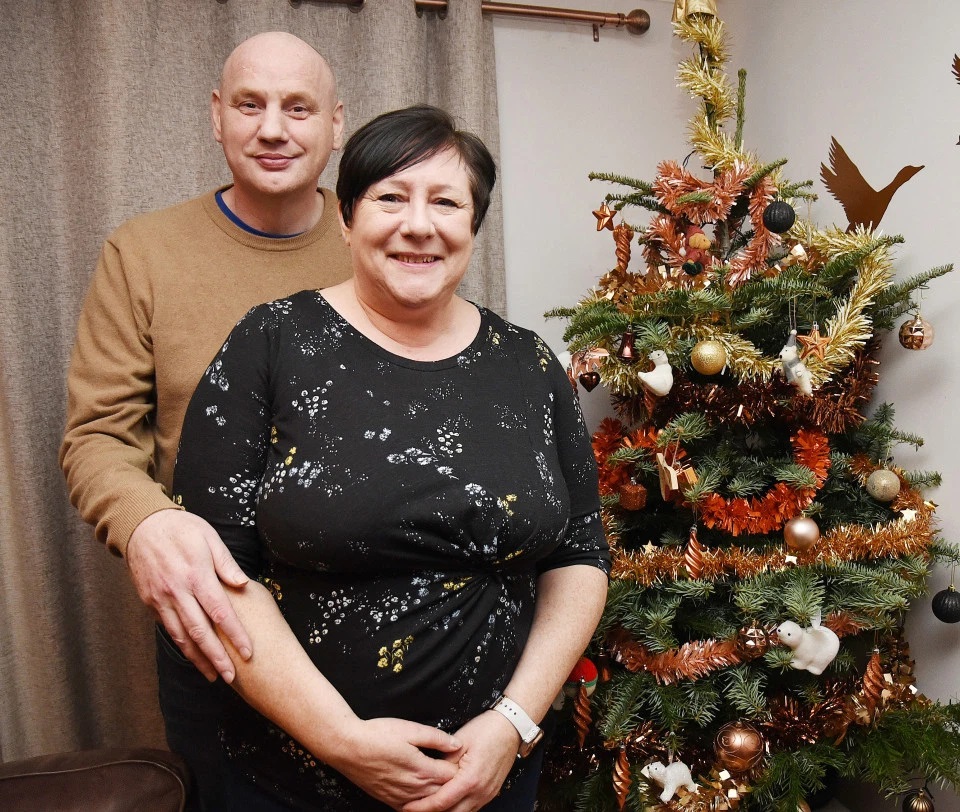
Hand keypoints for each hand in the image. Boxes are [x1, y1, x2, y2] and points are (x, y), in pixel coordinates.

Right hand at [126, 509, 250, 681]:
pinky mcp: (150, 601)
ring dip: (197, 658)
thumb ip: (226, 563)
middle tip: (232, 677)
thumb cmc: (181, 528)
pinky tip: (192, 655)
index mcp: (196, 575)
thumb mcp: (209, 537)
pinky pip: (167, 627)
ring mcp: (161, 598)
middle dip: (216, 657)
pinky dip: (180, 644)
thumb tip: (243, 583)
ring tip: (213, 675)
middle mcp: (177, 591)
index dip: (234, 634)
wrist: (140, 525)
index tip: (248, 651)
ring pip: (180, 636)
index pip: (219, 611)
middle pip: (200, 631)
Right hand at [323, 717, 462, 810]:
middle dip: (454, 784)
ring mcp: (401, 797)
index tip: (467, 760)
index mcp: (422, 769)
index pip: (452, 776)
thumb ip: (436, 738)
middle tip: (462, 774)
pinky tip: (424, 797)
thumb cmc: (378, 734)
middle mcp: (414, 788)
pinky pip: (411, 808)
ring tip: (447, 786)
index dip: (462, 768)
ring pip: (428, 803)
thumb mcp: (410, 729)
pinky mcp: (389, 800)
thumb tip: (457, 744)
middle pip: (443, 793)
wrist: (347, 747)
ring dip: (439, 796)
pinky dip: (422, 804)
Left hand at [401, 711, 518, 811]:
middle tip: (414, 808)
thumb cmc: (486, 730)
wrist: (510, 727)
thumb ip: (442, 761)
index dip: (422, 807)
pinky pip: (472, 808)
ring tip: (428, 807)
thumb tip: (427, 772)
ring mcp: (487, 794)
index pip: (441, 802)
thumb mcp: (459, 741)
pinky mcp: (490, 792)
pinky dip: (457, 808)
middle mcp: (480, 792)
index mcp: (470, 779)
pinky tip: (447, 802)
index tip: (407, 807)